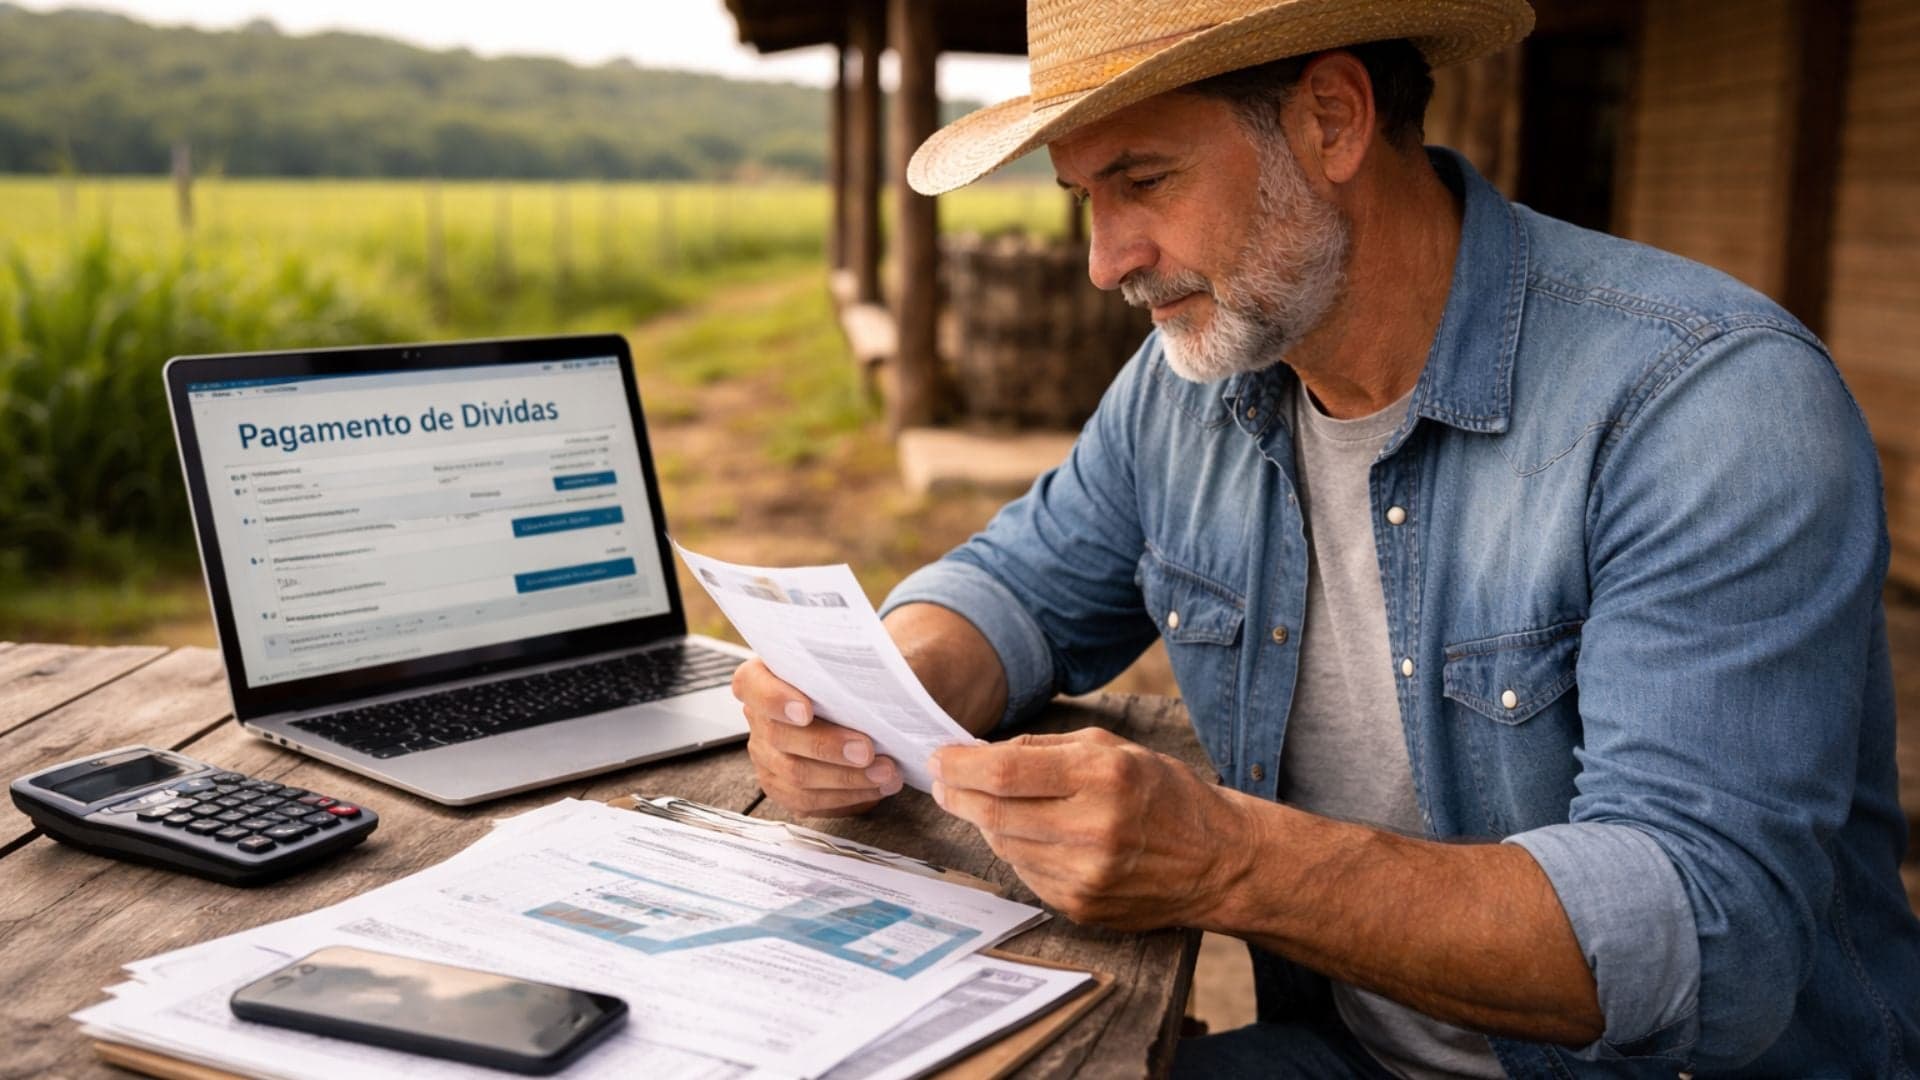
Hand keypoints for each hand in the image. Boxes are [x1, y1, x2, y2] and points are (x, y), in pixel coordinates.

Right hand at [731, 658, 903, 816]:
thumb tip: (892, 655)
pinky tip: (877, 787)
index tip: (806, 710)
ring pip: (795, 775)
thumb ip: (853, 658)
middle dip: (828, 746)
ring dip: (846, 777)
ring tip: (885, 772)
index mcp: (762, 678)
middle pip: (779, 736)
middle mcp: (759, 718)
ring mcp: (767, 755)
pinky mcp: (783, 786)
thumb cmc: (848, 678)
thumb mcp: (848, 658)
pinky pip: (808, 800)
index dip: (775, 699)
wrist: (855, 705)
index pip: (752, 685)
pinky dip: (847, 796)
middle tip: (867, 750)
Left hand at [928, 728, 1251, 928]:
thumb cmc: (1163, 794)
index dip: (960, 766)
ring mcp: (1086, 875)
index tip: (939, 758)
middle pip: (994, 813)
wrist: (1217, 860)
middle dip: (958, 795)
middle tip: (943, 782)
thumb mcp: (1112, 748)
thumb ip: (1044, 749)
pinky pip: (1026, 874)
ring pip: (1005, 845)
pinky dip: (1017, 851)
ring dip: (986, 823)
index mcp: (1102, 777)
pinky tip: (1030, 835)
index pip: (1004, 773)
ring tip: (986, 804)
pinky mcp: (1082, 906)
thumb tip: (979, 754)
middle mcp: (1093, 828)